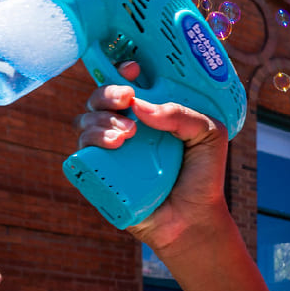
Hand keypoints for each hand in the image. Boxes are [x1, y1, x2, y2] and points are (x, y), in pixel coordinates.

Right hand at [77, 62, 229, 248]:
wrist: (194, 220)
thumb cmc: (202, 177)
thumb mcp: (208, 136)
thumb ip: (183, 114)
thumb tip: (140, 106)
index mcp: (149, 114)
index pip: (126, 84)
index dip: (121, 71)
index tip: (133, 70)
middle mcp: (126, 128)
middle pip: (99, 99)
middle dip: (108, 93)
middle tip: (127, 100)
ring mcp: (110, 152)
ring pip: (86, 121)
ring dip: (101, 119)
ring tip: (128, 134)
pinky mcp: (98, 175)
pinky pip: (81, 152)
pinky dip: (90, 141)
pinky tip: (114, 145)